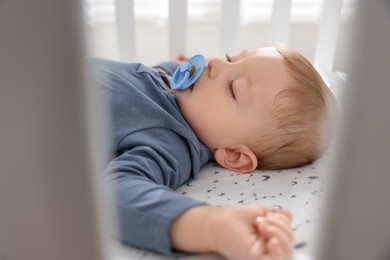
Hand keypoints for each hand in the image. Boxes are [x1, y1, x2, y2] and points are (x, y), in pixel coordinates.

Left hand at [170, 205, 293, 259]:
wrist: (216, 221)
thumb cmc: (233, 218)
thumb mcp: (260, 212)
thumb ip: (275, 215)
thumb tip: (289, 216)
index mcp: (269, 238)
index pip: (287, 235)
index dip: (284, 224)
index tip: (268, 215)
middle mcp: (267, 249)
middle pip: (289, 244)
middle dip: (281, 227)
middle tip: (263, 220)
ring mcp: (262, 256)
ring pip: (286, 253)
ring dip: (279, 235)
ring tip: (263, 225)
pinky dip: (279, 252)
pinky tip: (272, 241)